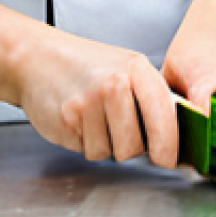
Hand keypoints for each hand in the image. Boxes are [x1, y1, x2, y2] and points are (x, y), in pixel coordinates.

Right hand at [16, 23, 177, 166]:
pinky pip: (86, 151)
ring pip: (109, 154)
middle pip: (135, 146)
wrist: (39, 57)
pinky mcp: (67, 121)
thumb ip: (150, 95)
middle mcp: (114, 84)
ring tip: (96, 117)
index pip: (163, 113)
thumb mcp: (126, 67)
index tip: (169, 159)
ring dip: (105, 145)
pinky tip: (80, 120)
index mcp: (136, 68)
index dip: (169, 143)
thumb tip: (176, 132)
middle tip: (119, 127)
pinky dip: (85, 142)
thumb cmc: (87, 65)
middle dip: (129, 147)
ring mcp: (88, 103)